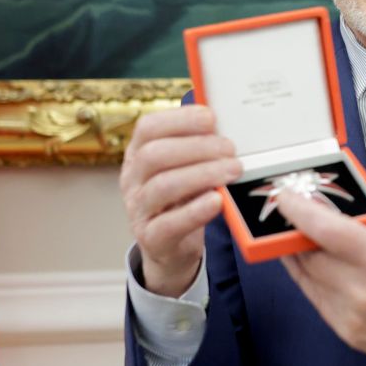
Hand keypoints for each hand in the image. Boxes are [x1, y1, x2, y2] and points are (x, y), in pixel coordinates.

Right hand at [120, 106, 240, 296]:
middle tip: (230, 149)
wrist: (170, 248)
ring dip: (202, 174)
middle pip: (154, 155)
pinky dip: (196, 211)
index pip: (148, 128)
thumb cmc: (182, 199)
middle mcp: (132, 180)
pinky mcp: (151, 238)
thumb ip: (198, 147)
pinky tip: (217, 200)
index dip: (179, 119)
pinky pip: (169, 224)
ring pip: (162, 187)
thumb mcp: (184, 169)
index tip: (211, 117)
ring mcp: (138, 210)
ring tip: (233, 170)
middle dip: (197, 147)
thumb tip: (227, 123)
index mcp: (138, 154)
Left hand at [275, 162, 365, 365]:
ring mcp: (355, 319)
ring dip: (297, 254)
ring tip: (296, 232)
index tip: (285, 197)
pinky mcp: (351, 335)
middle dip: (295, 230)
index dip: (301, 213)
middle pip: (310, 256)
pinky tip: (315, 261)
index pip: (330, 233)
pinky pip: (317, 300)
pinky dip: (310, 277)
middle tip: (291, 209)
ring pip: (308, 279)